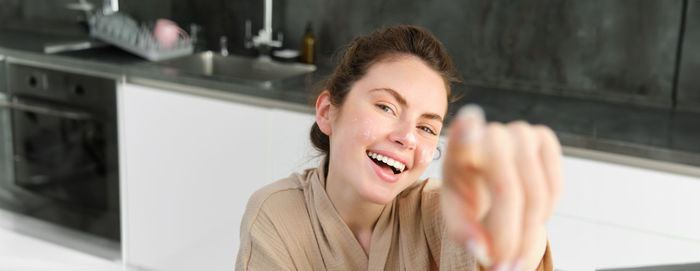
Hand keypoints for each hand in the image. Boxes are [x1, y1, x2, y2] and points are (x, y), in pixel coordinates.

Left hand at [441, 105, 562, 270]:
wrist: (489, 178)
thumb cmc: (469, 196)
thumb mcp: (458, 215)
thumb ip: (463, 232)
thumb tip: (483, 251)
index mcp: (458, 149)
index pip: (462, 136)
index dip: (467, 131)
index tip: (468, 125)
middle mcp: (490, 134)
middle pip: (507, 189)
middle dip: (509, 235)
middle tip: (503, 268)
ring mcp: (519, 131)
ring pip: (536, 193)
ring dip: (529, 233)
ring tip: (515, 255)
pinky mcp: (544, 136)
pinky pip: (555, 184)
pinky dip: (547, 212)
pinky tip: (531, 220)